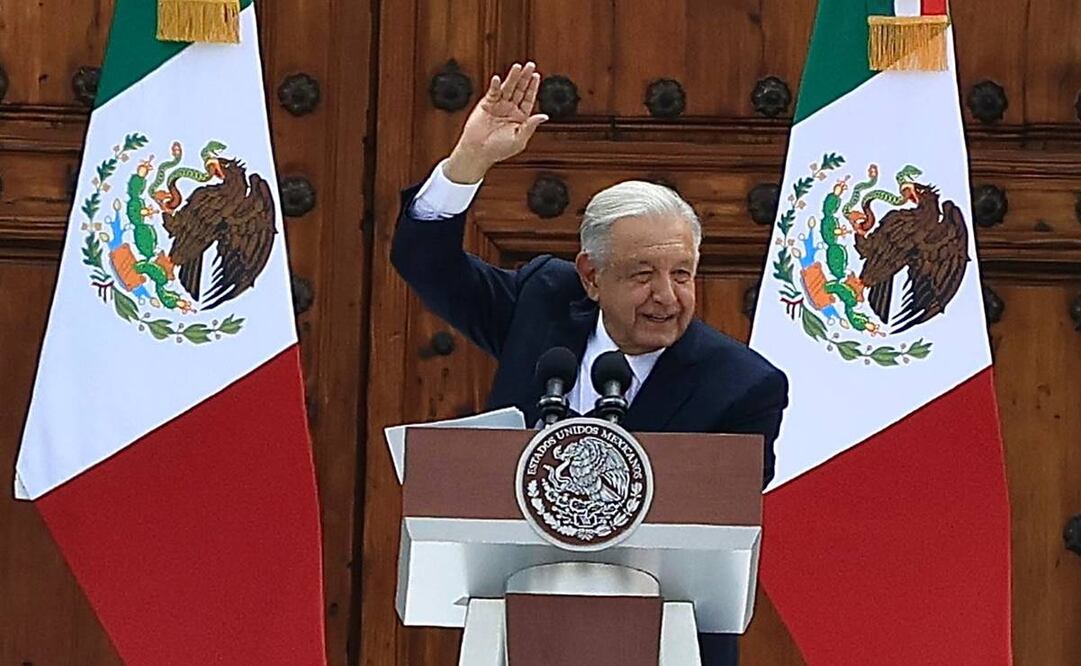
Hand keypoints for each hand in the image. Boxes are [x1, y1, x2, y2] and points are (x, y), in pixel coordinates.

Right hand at [444, 62, 547, 183]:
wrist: (479, 152)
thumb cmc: (498, 149)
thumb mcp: (520, 139)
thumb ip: (531, 126)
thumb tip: (544, 116)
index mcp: (520, 118)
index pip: (528, 99)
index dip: (533, 87)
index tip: (537, 76)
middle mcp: (510, 110)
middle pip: (519, 90)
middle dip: (525, 78)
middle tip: (530, 65)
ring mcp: (498, 106)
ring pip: (508, 88)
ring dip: (512, 77)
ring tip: (517, 67)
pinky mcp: (486, 104)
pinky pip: (493, 92)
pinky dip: (496, 86)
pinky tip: (499, 79)